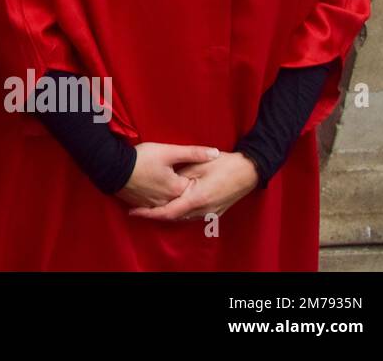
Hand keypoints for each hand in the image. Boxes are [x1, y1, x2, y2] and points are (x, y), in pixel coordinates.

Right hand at [115, 142, 218, 208]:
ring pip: (168, 205)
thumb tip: (216, 153)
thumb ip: (193, 153)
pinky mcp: (140, 204)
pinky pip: (154, 207)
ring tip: (178, 195)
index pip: (194, 189)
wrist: (111, 167)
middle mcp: (166, 201)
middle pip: (182, 199)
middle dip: (188, 194)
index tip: (203, 176)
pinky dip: (160, 204)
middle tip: (196, 189)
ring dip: (174, 201)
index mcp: (177, 190)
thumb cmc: (141, 159)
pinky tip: (160, 197)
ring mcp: (152, 204)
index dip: (199, 181)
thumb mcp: (168, 151)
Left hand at [129, 151, 258, 221]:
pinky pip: (192, 216)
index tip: (134, 211)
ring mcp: (210, 213)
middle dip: (155, 214)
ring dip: (167, 214)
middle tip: (138, 208)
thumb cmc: (224, 165)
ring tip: (150, 206)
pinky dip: (179, 212)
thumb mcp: (198, 165)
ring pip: (183, 218)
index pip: (168, 212)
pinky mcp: (215, 212)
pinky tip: (172, 205)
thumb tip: (164, 181)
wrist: (248, 171)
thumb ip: (180, 175)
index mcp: (197, 199)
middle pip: (174, 217)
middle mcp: (203, 211)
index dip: (149, 213)